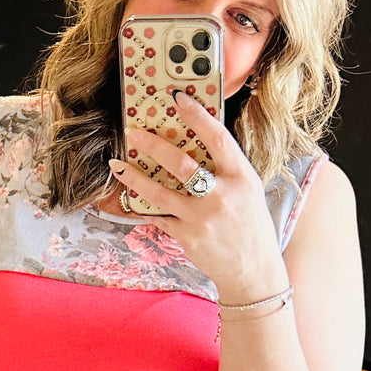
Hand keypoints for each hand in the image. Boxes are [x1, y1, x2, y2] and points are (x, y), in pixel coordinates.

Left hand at [110, 91, 287, 299]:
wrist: (252, 271)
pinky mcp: (187, 237)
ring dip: (134, 177)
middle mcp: (221, 196)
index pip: (217, 139)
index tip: (177, 99)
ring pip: (160, 192)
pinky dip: (145, 207)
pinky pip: (159, 216)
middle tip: (134, 133)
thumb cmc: (250, 226)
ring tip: (117, 165)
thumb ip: (227, 168)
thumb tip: (198, 141)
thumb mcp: (249, 190)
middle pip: (181, 163)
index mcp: (241, 178)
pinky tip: (130, 197)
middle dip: (153, 145)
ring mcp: (202, 219)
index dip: (197, 116)